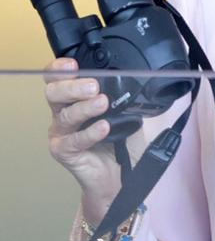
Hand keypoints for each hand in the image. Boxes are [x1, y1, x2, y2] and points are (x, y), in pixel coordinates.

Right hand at [44, 57, 121, 223]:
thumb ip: (122, 98)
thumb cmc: (119, 142)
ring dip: (85, 107)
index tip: (73, 64)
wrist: (119, 176)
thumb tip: (133, 81)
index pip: (57, 79)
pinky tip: (104, 127)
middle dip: (73, 86)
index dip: (60, 69)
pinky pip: (74, 141)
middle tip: (94, 86)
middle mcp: (62, 113)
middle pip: (54, 93)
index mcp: (73, 99)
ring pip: (65, 115)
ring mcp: (61, 133)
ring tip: (102, 103)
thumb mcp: (124, 114)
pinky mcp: (64, 152)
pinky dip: (90, 133)